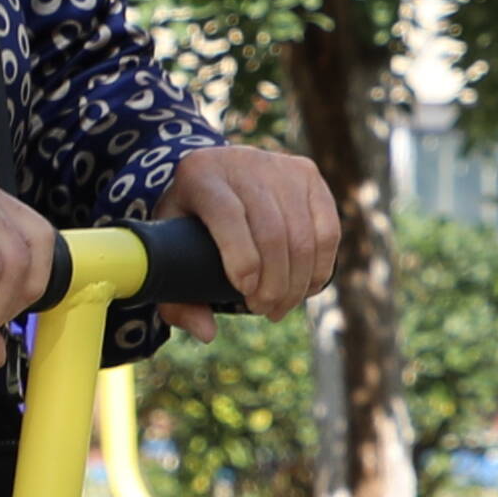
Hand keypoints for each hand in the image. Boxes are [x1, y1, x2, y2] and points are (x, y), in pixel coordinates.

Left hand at [159, 139, 337, 325]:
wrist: (215, 174)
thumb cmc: (188, 222)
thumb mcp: (170, 252)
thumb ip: (178, 296)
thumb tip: (208, 333)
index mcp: (200, 175)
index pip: (227, 214)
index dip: (241, 256)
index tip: (243, 292)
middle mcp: (243, 163)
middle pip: (272, 230)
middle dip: (273, 283)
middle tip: (263, 311)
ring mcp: (280, 166)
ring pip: (303, 234)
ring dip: (297, 283)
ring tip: (281, 306)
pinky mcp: (308, 174)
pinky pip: (327, 229)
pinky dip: (321, 266)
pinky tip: (309, 288)